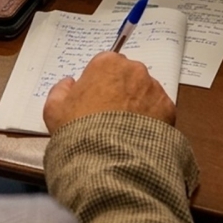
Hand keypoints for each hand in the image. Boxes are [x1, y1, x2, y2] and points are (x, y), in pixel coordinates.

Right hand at [42, 51, 175, 132]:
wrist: (109, 160)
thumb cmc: (79, 130)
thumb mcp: (54, 109)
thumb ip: (60, 90)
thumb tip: (69, 83)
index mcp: (107, 63)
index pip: (105, 65)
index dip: (98, 82)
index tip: (94, 99)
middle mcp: (134, 70)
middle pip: (128, 76)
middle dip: (121, 90)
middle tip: (110, 115)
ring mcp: (154, 89)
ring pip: (145, 92)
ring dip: (138, 104)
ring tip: (126, 129)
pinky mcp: (168, 109)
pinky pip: (159, 110)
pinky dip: (152, 120)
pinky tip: (140, 136)